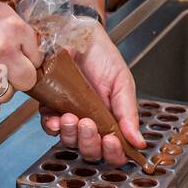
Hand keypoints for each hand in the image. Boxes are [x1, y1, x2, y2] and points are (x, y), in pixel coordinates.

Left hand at [39, 27, 144, 164]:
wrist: (79, 34)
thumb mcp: (122, 84)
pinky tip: (57, 117)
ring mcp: (70, 116)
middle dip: (90, 143)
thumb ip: (128, 113)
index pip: (114, 149)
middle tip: (89, 123)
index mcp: (112, 120)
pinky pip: (49, 126)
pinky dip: (52, 126)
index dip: (113, 152)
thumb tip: (139, 142)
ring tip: (73, 117)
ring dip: (71, 134)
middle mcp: (91, 122)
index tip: (112, 141)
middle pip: (90, 150)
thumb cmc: (103, 56)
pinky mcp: (51, 107)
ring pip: (69, 142)